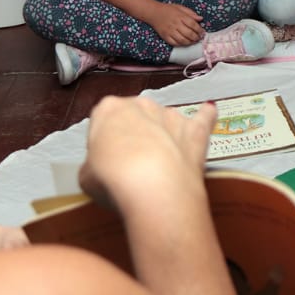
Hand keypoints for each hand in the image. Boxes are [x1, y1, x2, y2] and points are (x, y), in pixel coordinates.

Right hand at [79, 96, 215, 208]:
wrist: (154, 189)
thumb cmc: (114, 180)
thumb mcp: (86, 177)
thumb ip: (94, 165)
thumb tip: (101, 169)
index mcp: (108, 109)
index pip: (103, 122)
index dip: (104, 144)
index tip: (107, 163)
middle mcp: (141, 105)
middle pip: (135, 118)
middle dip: (134, 137)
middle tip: (131, 167)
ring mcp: (171, 116)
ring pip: (164, 120)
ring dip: (162, 135)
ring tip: (159, 165)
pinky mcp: (195, 131)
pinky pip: (202, 118)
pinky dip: (205, 116)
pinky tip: (208, 111)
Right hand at [147, 1, 204, 46]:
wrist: (153, 13)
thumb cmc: (168, 10)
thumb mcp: (180, 8)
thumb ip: (191, 13)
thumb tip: (201, 19)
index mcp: (180, 16)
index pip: (193, 24)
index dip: (200, 30)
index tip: (202, 32)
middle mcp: (175, 24)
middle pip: (189, 34)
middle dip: (196, 37)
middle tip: (199, 38)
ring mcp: (170, 31)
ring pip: (183, 40)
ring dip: (190, 42)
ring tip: (194, 41)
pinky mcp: (165, 37)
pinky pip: (175, 43)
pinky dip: (182, 44)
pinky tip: (185, 42)